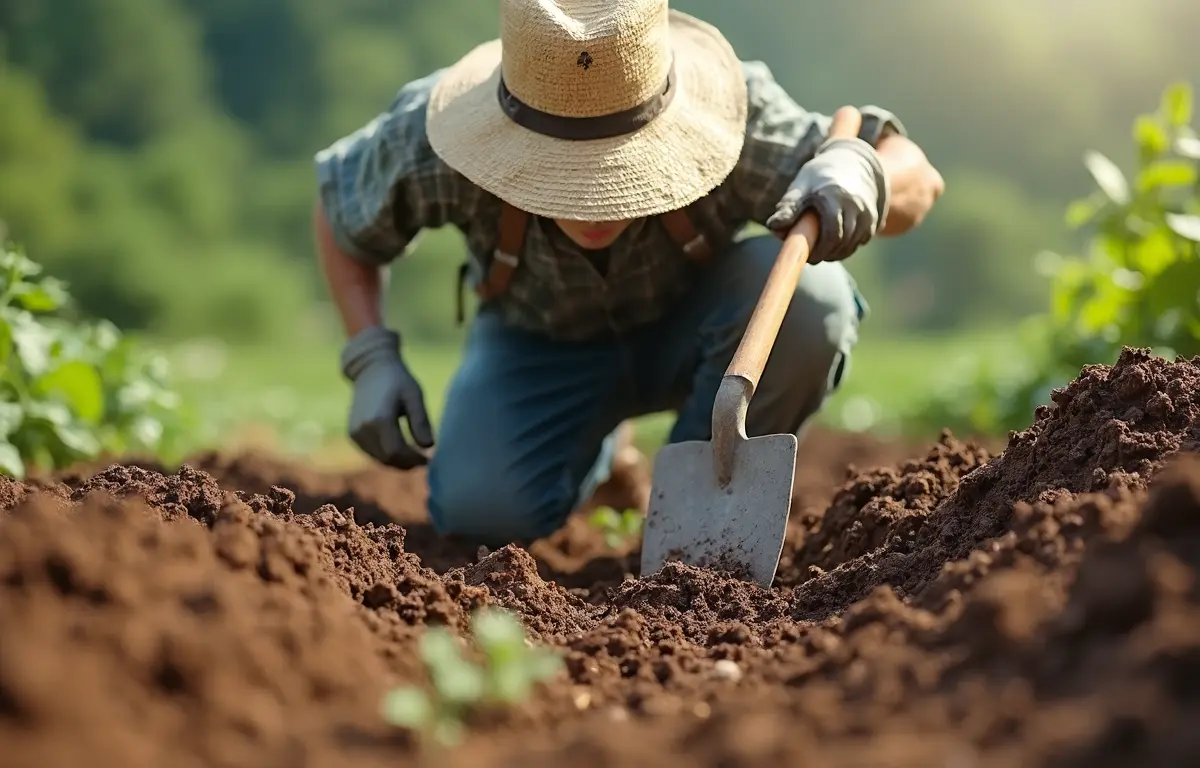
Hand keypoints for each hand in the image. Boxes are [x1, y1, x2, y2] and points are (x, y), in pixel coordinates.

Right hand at [340, 325, 433, 469]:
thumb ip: (421, 422)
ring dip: (397, 462)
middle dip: (407, 464)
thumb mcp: (414, 396)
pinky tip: (400, 450)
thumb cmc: (398, 380)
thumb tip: (428, 447)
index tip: (428, 459)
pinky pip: (371, 453)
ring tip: (414, 456)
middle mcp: (363, 428)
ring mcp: (355, 432)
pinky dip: (386, 456)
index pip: (397, 452)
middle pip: (387, 459)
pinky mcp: (352, 434)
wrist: (371, 369)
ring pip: (379, 459)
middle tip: (423, 461)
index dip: (414, 460)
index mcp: (379, 419)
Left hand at [765, 136, 887, 262]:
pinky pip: (860, 242)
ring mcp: (868, 213)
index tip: (808, 257)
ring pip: (852, 245)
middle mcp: (856, 205)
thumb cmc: (819, 178)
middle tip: (811, 256)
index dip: (820, 251)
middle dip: (825, 254)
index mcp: (835, 196)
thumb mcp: (800, 187)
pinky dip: (846, 247)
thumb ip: (788, 207)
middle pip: (842, 243)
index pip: (832, 234)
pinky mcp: (874, 220)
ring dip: (835, 253)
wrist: (851, 163)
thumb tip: (773, 226)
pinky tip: (834, 242)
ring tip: (821, 249)